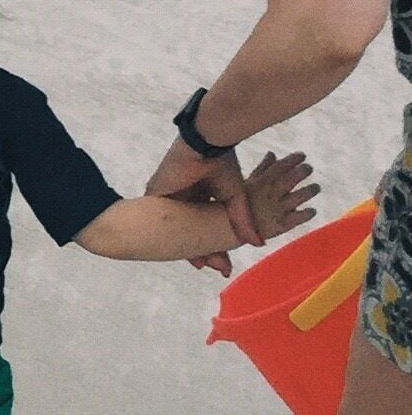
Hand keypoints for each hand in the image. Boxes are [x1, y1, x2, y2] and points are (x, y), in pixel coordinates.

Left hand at [145, 136, 254, 276]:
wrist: (204, 145)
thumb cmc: (220, 164)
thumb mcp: (235, 196)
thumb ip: (242, 219)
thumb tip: (257, 244)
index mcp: (202, 193)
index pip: (206, 225)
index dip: (217, 245)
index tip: (226, 264)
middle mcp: (185, 196)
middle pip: (192, 230)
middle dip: (205, 251)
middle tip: (219, 269)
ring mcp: (170, 196)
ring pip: (177, 228)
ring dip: (190, 247)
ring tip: (203, 266)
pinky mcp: (157, 192)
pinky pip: (160, 219)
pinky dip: (171, 236)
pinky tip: (182, 250)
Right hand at [242, 148, 316, 243]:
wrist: (231, 228)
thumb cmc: (241, 203)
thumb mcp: (248, 183)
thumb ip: (262, 169)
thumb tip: (272, 154)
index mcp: (261, 182)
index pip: (281, 166)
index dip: (293, 159)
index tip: (302, 155)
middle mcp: (271, 194)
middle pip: (292, 179)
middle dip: (303, 171)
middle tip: (309, 168)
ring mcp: (278, 209)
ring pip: (300, 196)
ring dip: (310, 190)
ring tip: (315, 187)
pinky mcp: (282, 224)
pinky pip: (300, 217)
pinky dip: (308, 213)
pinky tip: (312, 210)